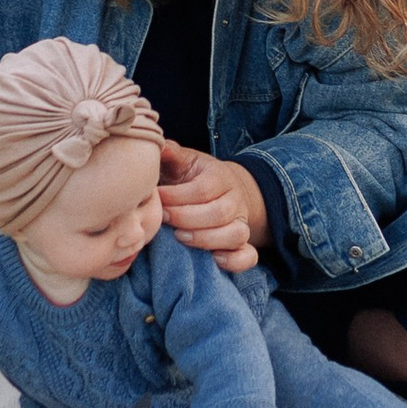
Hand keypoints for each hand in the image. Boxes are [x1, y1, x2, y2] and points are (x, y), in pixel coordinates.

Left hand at [155, 144, 268, 272]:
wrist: (227, 190)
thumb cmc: (197, 177)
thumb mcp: (187, 161)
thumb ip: (173, 154)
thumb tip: (160, 146)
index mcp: (220, 178)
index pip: (204, 189)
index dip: (178, 196)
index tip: (157, 198)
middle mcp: (235, 201)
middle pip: (220, 212)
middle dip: (187, 218)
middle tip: (163, 219)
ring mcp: (241, 223)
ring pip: (236, 235)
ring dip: (207, 240)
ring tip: (180, 238)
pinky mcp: (244, 244)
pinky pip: (249, 256)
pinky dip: (234, 261)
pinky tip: (214, 260)